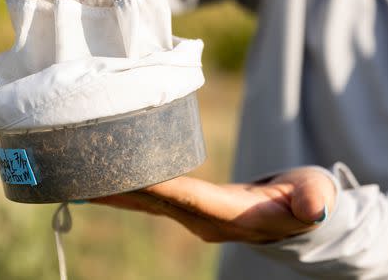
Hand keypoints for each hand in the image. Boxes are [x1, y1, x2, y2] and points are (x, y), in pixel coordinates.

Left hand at [91, 167, 335, 243]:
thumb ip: (313, 198)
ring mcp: (192, 217)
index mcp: (232, 214)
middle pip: (154, 201)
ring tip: (71, 173)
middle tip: (78, 167)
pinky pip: (146, 198)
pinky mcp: (186, 208)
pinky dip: (119, 189)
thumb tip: (314, 207)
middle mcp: (204, 220)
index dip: (158, 186)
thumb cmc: (307, 200)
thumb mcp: (316, 196)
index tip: (124, 174)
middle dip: (118, 186)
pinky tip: (92, 182)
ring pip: (143, 202)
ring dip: (109, 189)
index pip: (189, 198)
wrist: (296, 217)